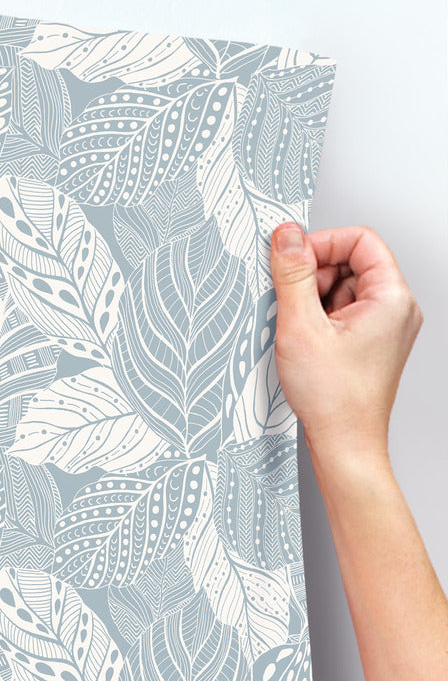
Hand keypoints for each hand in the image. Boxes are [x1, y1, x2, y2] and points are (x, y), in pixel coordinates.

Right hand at [268, 221, 422, 467]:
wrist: (345, 444)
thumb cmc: (334, 399)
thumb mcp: (301, 327)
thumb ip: (293, 275)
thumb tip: (287, 236)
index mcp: (391, 298)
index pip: (360, 241)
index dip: (321, 244)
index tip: (291, 258)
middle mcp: (395, 310)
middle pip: (351, 264)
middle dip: (314, 276)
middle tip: (290, 302)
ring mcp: (384, 328)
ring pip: (342, 290)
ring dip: (312, 300)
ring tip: (298, 330)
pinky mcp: (369, 344)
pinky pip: (341, 314)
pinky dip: (317, 320)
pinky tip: (303, 342)